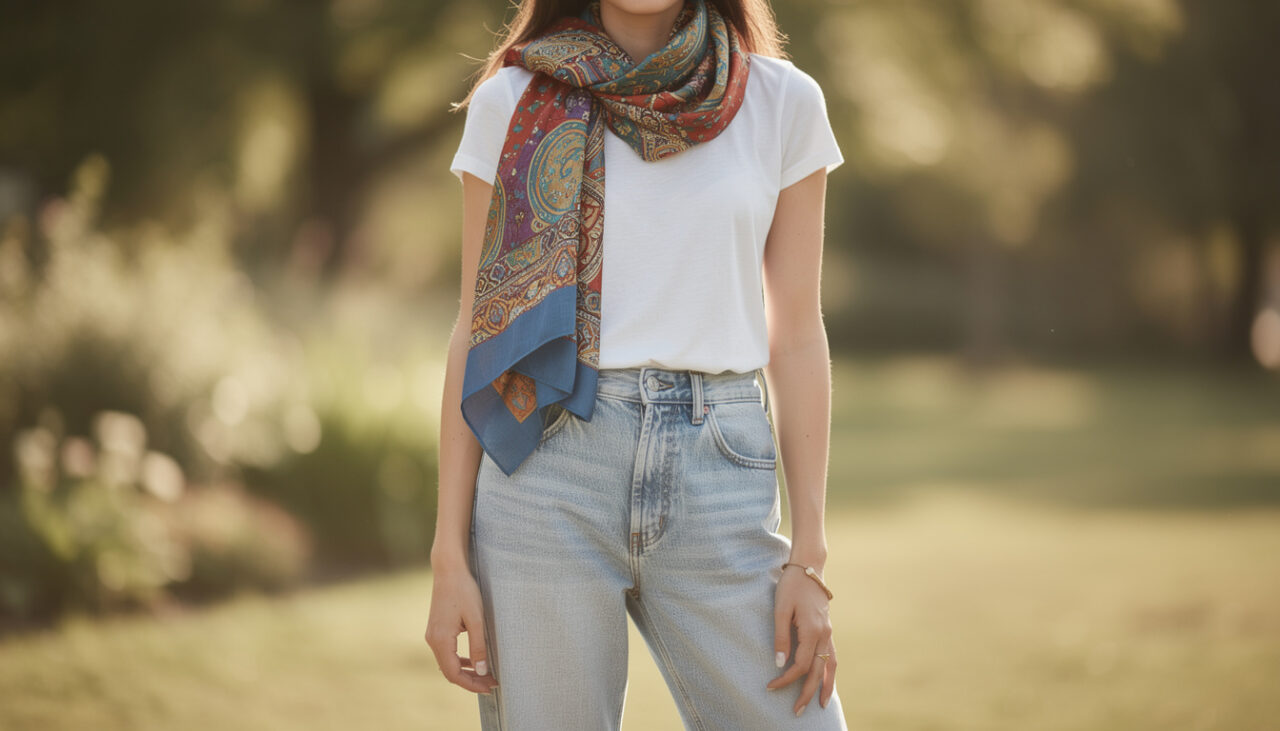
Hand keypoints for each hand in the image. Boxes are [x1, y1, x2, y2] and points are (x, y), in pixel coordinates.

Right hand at [425, 561, 499, 694]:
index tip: (490, 687)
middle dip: (470, 680)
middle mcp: (432, 640)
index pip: (454, 674)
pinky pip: (447, 652)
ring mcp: (432, 635)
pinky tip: (474, 660)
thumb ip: (478, 647)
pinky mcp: (436, 629)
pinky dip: (460, 660)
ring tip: (485, 674)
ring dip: (466, 671)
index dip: (472, 684)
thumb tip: (481, 671)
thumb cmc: (464, 591)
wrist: (448, 569)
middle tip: (491, 683)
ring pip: (448, 663)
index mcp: (441, 640)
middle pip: (450, 672)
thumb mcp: (476, 619)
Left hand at [766, 564, 836, 715]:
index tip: (770, 686)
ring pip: (830, 666)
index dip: (786, 679)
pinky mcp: (828, 630)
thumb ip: (781, 637)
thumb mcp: (780, 609)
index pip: (800, 665)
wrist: (809, 568)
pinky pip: (832, 656)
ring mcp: (829, 633)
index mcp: (812, 631)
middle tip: (797, 711)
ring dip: (825, 686)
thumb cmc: (791, 586)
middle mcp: (824, 635)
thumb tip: (780, 664)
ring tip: (821, 704)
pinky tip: (826, 680)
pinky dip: (830, 671)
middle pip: (817, 671)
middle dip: (807, 693)